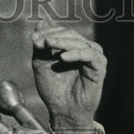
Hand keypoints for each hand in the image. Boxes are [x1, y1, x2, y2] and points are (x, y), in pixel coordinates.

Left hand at [30, 17, 106, 133]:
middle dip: (53, 36)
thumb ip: (40, 45)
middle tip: (39, 41)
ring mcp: (93, 56)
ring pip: (79, 42)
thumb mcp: (41, 64)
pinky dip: (76, 53)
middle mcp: (84, 49)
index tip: (33, 39)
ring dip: (62, 41)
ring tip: (47, 45)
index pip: (61, 31)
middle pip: (70, 34)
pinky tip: (63, 58)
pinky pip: (89, 54)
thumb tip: (40, 22)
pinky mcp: (100, 66)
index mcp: (71, 47)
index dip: (47, 32)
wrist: (63, 111)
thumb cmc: (53, 90)